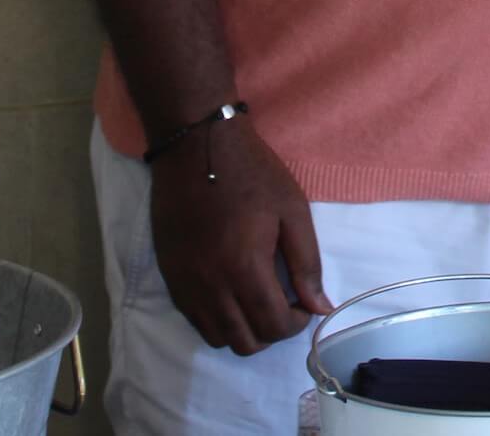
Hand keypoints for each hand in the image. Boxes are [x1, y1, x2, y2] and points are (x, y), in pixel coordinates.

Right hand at [147, 114, 330, 354]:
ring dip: (244, 330)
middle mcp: (210, 285)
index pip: (273, 326)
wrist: (194, 147)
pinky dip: (218, 320)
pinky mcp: (170, 278)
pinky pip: (195, 321)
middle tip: (283, 303)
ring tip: (257, 299)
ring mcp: (185, 284)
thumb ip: (306, 264)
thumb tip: (319, 308)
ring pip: (218, 338)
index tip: (303, 304)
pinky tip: (232, 292)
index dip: (296, 324)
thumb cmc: (251, 172)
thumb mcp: (291, 210)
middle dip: (272, 331)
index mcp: (244, 267)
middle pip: (245, 342)